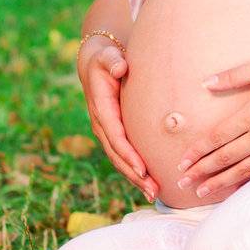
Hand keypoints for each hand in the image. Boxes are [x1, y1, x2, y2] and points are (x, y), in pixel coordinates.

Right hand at [77, 37, 158, 201]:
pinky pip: (123, 156)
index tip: (143, 169)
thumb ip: (113, 60)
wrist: (95, 62)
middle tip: (153, 190)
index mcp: (102, 108)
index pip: (116, 136)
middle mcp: (102, 124)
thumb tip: (121, 66)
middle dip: (134, 174)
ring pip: (119, 160)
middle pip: (117, 155)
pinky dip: (134, 171)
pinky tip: (149, 184)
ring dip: (135, 178)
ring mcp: (106, 131)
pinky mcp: (113, 133)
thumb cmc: (105, 58)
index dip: (128, 154)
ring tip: (153, 194)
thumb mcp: (107, 55)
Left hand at [174, 55, 249, 201]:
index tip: (181, 161)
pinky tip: (234, 188)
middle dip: (201, 171)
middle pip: (225, 158)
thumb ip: (234, 76)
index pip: (217, 137)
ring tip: (201, 191)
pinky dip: (245, 181)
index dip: (198, 151)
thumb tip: (205, 83)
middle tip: (182, 182)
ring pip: (242, 170)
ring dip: (219, 181)